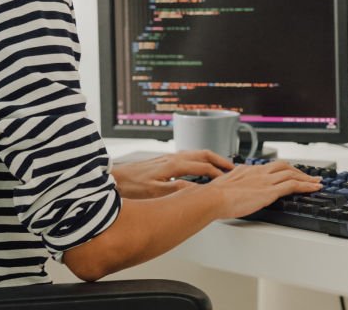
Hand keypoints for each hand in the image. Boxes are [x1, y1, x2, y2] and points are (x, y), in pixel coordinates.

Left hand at [111, 150, 234, 198]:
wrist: (115, 178)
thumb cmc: (132, 186)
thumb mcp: (155, 192)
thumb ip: (177, 189)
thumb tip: (197, 190)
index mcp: (175, 165)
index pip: (204, 167)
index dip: (218, 174)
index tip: (228, 180)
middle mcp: (173, 158)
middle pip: (203, 154)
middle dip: (219, 160)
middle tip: (232, 168)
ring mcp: (168, 157)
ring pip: (196, 153)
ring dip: (210, 159)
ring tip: (219, 166)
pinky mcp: (163, 160)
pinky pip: (188, 156)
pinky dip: (199, 160)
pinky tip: (198, 167)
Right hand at [206, 161, 322, 218]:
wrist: (213, 197)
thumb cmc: (215, 195)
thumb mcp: (224, 185)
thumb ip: (232, 185)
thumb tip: (230, 188)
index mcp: (249, 170)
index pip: (270, 167)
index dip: (283, 170)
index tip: (289, 173)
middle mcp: (259, 172)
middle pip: (284, 167)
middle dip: (298, 171)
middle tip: (308, 176)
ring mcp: (265, 181)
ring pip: (292, 174)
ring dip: (306, 178)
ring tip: (316, 183)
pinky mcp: (269, 191)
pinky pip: (293, 186)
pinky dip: (306, 186)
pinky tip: (313, 189)